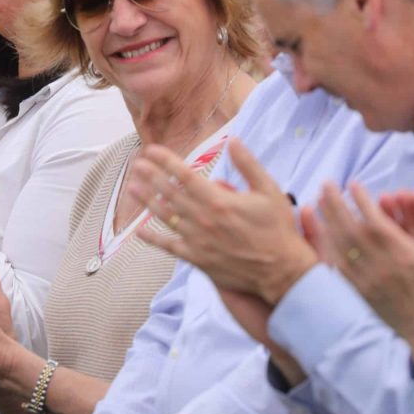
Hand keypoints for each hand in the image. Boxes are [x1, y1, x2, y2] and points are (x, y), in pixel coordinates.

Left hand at [132, 138, 317, 305]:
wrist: (282, 271)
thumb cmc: (278, 230)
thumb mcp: (269, 191)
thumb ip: (248, 165)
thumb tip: (233, 141)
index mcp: (218, 200)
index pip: (184, 175)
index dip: (165, 161)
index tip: (151, 149)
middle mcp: (203, 219)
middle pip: (169, 193)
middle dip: (151, 176)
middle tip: (136, 163)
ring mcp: (198, 240)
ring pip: (165, 217)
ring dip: (146, 201)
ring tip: (131, 187)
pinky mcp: (198, 260)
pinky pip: (170, 247)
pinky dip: (154, 239)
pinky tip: (139, 232)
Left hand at [315, 184, 413, 369]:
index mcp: (402, 254)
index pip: (375, 220)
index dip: (362, 200)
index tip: (353, 183)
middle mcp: (381, 265)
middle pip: (350, 228)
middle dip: (335, 204)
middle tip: (325, 184)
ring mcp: (367, 280)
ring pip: (340, 246)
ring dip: (327, 221)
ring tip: (317, 201)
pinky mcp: (360, 292)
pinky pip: (338, 266)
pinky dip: (328, 247)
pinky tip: (320, 233)